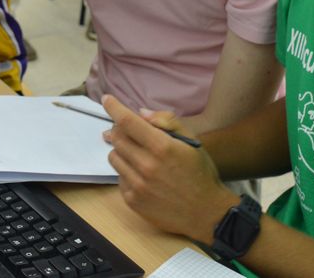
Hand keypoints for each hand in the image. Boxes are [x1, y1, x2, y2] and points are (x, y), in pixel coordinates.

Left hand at [103, 95, 235, 240]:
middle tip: (130, 131)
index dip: (114, 107)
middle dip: (119, 130)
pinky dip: (126, 171)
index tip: (106, 100)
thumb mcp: (191, 140)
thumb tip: (141, 113)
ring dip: (122, 151)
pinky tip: (142, 175)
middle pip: (117, 138)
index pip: (127, 121)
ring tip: (139, 155)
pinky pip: (119, 177)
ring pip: (114, 157)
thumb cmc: (200, 173)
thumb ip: (167, 121)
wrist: (206, 212)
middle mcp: (146, 165)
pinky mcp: (133, 200)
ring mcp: (138, 185)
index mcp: (161, 147)